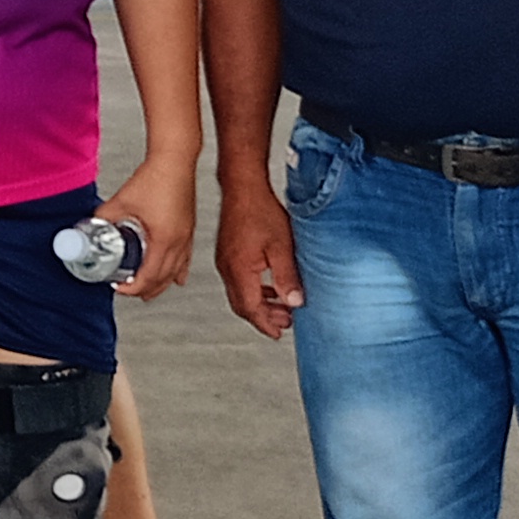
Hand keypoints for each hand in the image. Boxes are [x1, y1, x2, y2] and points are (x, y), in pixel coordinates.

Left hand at [100, 154, 194, 298]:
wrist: (175, 159)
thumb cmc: (155, 177)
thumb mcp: (121, 201)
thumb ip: (104, 215)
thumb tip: (91, 224)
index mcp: (164, 239)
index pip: (149, 277)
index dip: (133, 288)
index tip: (120, 287)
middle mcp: (179, 242)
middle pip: (164, 279)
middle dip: (146, 289)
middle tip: (129, 290)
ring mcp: (187, 236)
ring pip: (176, 271)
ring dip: (162, 283)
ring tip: (148, 290)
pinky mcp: (189, 228)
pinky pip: (186, 259)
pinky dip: (178, 271)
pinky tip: (178, 278)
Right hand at [215, 178, 300, 338]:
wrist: (242, 186)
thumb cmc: (259, 209)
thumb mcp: (282, 246)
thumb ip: (287, 277)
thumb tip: (294, 302)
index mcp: (239, 270)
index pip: (251, 308)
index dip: (266, 323)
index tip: (279, 332)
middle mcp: (227, 268)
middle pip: (242, 306)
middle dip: (264, 318)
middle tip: (284, 323)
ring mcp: (225, 261)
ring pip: (240, 294)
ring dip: (260, 304)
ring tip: (281, 307)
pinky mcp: (227, 253)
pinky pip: (238, 281)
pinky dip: (254, 290)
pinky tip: (268, 286)